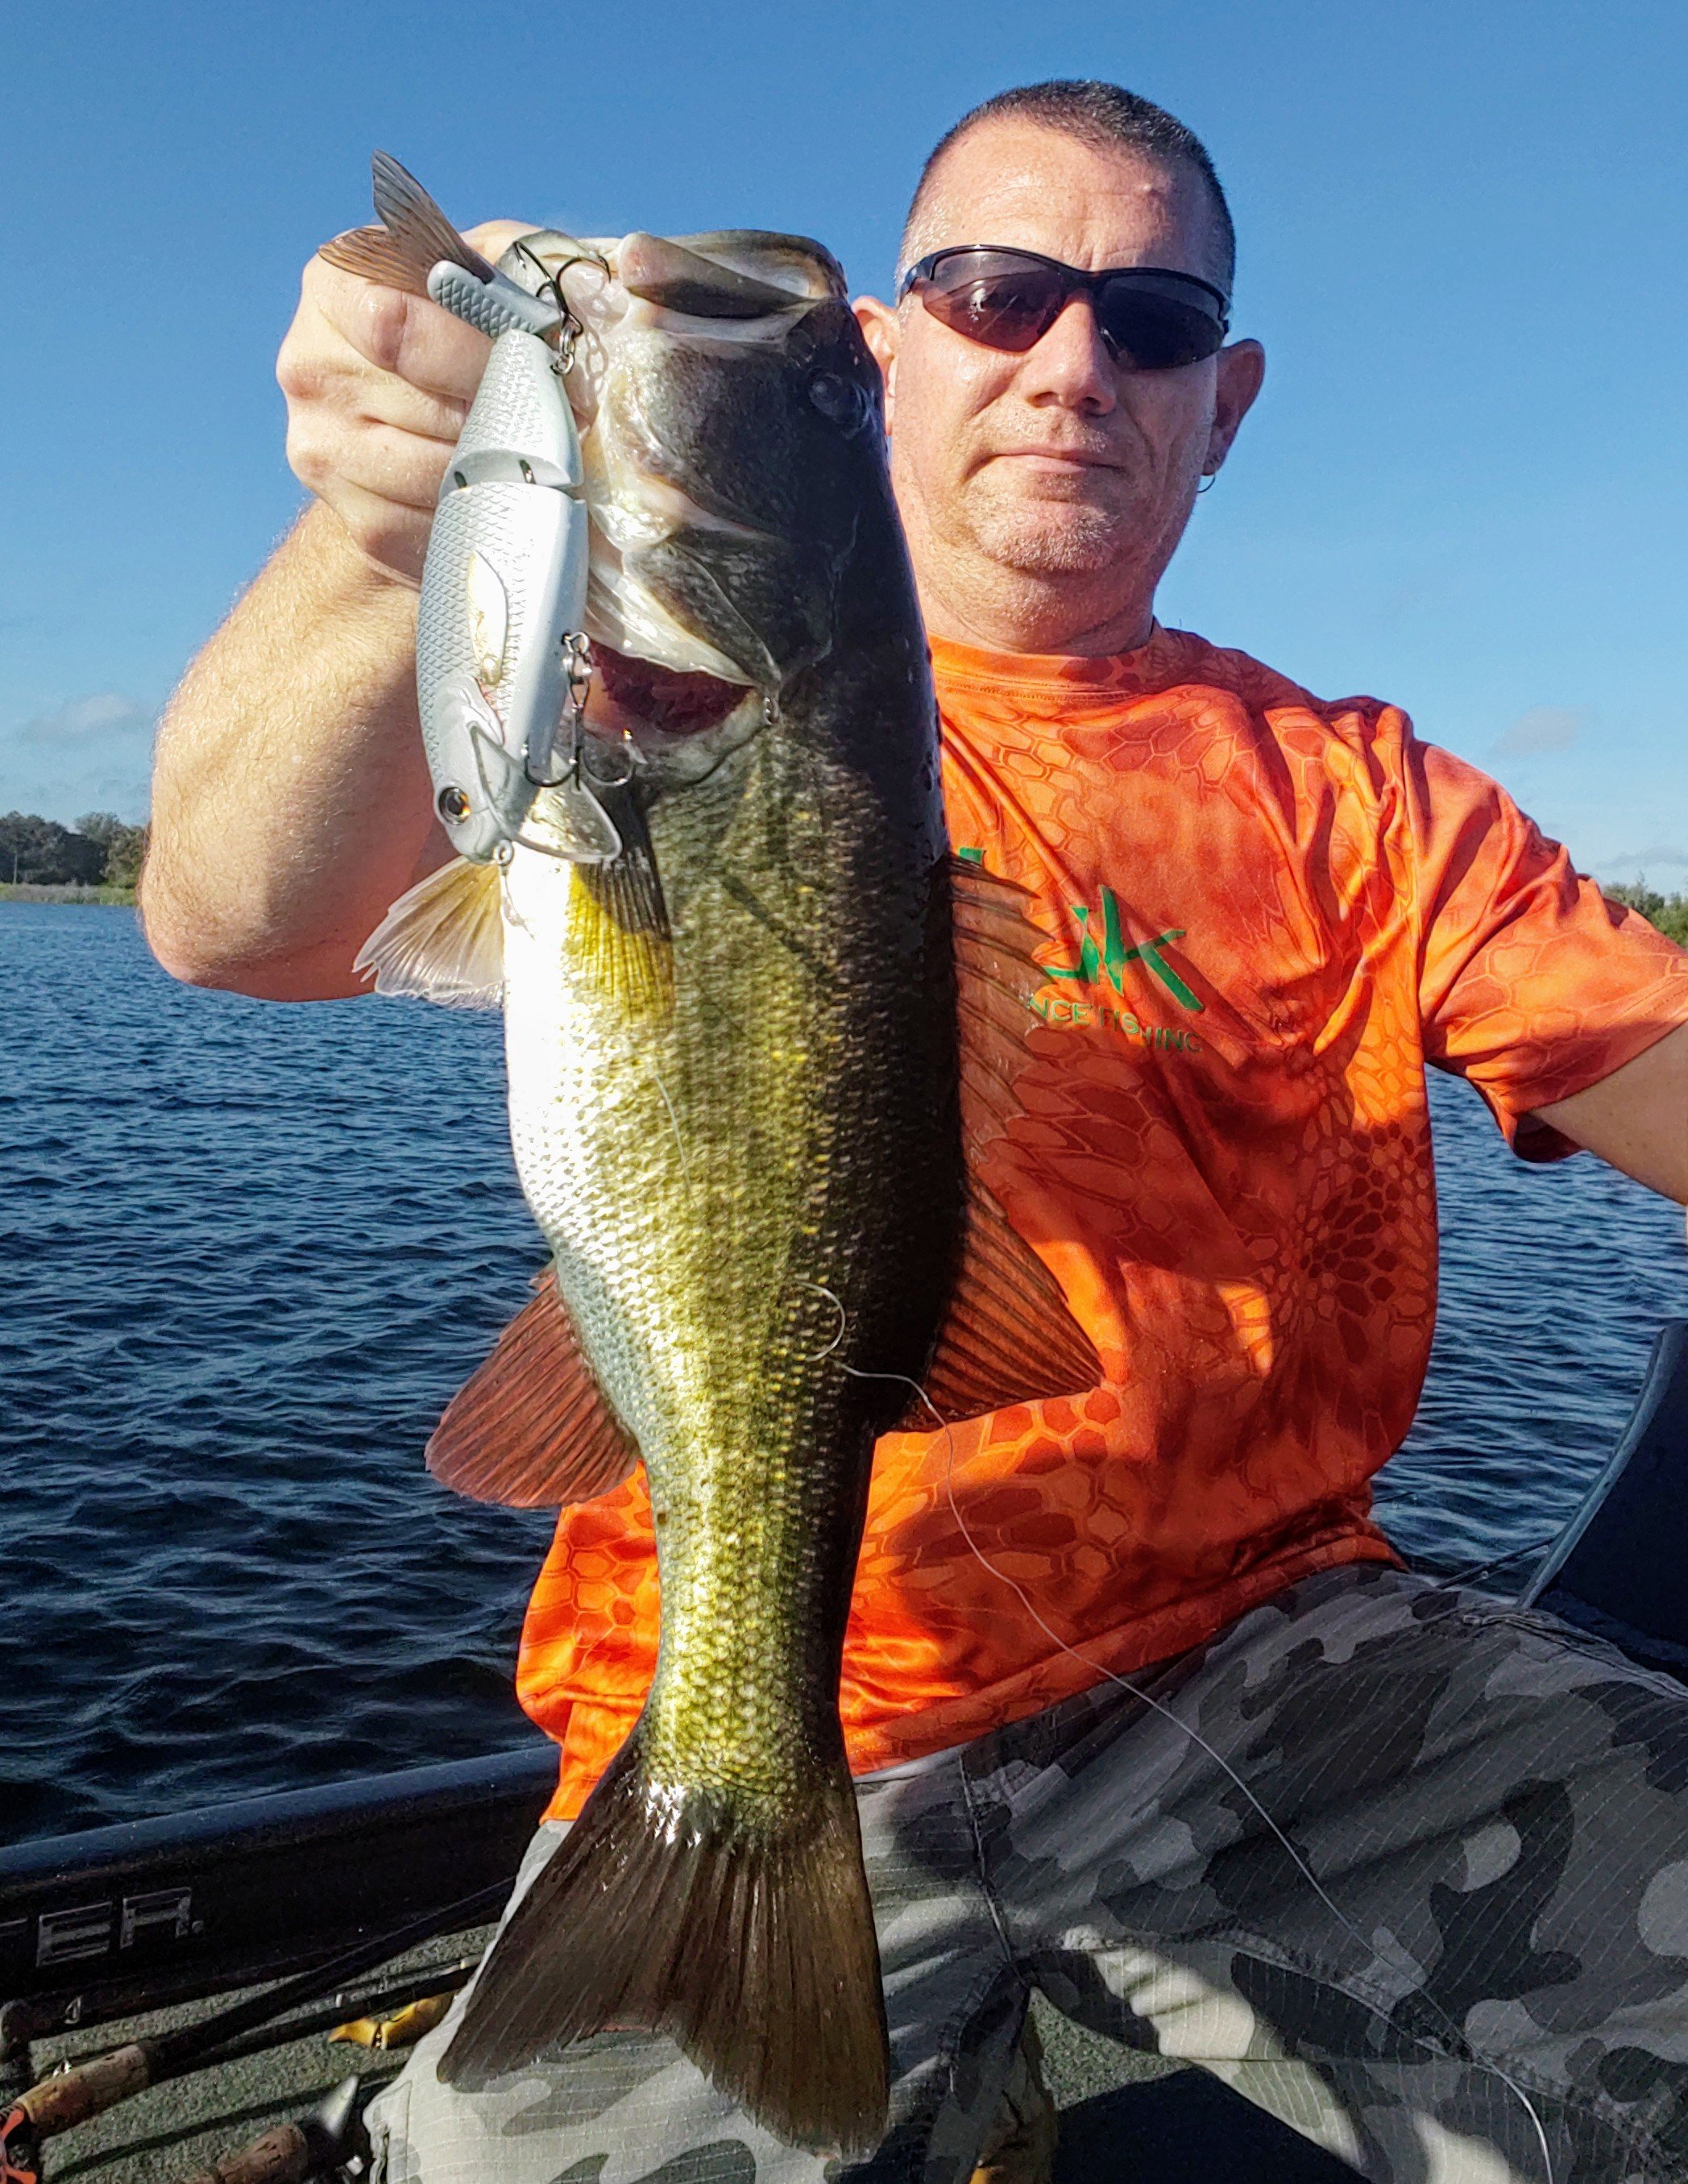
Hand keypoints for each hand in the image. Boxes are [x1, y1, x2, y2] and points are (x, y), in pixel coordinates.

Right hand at [277, 219, 533, 583]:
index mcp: (336, 286)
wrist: (415, 417)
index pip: (397, 326)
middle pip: (426, 408)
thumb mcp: (491, 273)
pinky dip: (490, 517)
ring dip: (506, 472)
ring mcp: (324, 452)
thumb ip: (533, 265)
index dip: (479, 350)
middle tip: (568, 418)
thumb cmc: (465, 332)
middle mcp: (311, 367)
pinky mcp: (357, 524)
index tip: (543, 360)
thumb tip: (619, 279)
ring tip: (548, 455)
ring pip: (438, 477)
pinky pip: (439, 531)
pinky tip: (514, 494)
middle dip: (510, 415)